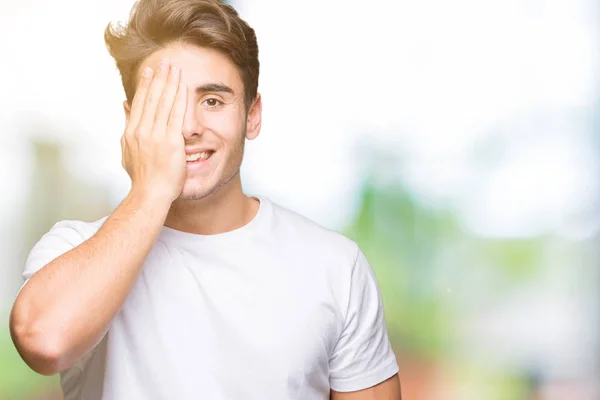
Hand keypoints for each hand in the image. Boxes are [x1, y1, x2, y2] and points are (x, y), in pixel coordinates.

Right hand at [121, 59, 186, 202]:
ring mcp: (155, 135)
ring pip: (163, 102)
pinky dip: (179, 98)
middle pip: (151, 98)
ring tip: (175, 67)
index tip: (150, 71)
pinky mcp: (170, 141)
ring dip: (170, 82)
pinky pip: (176, 114)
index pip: (139, 103)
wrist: (150, 194)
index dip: (145, 85)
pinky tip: (183, 86)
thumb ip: (127, 127)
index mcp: (131, 132)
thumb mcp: (128, 151)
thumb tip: (124, 107)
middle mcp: (141, 130)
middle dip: (159, 78)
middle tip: (165, 61)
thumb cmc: (142, 178)